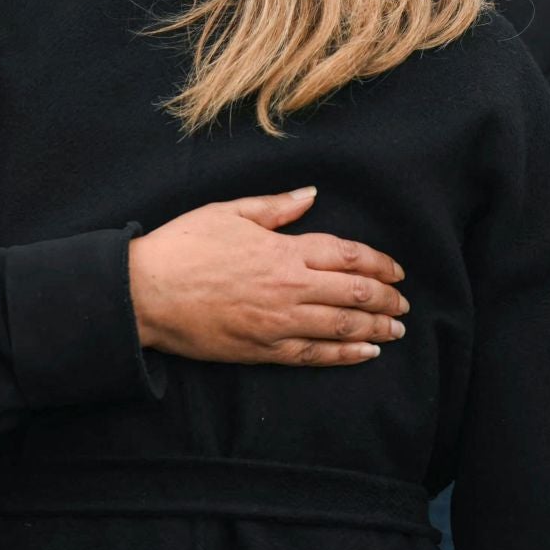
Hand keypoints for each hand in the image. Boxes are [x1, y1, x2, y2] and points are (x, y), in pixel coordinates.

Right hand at [128, 187, 409, 366]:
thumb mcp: (227, 212)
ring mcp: (279, 322)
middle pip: (355, 293)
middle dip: (386, 299)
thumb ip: (275, 207)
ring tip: (397, 330)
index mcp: (283, 250)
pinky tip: (366, 353)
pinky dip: (346, 354)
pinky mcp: (264, 349)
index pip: (348, 256)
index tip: (396, 271)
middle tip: (403, 304)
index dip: (379, 264)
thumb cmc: (182, 247)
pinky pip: (316, 355)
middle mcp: (289, 287)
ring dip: (376, 328)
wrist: (146, 293)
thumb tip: (311, 194)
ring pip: (343, 326)